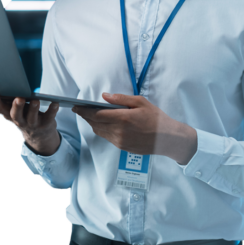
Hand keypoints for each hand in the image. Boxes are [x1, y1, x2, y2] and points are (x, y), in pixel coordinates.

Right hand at [0, 92, 60, 154]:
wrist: (39, 135)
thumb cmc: (21, 115)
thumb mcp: (7, 110)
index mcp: (9, 115)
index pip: (0, 109)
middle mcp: (20, 120)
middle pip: (16, 115)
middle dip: (16, 106)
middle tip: (18, 98)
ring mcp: (33, 123)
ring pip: (32, 117)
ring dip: (33, 109)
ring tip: (35, 100)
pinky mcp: (46, 123)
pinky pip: (50, 117)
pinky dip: (52, 110)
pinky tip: (55, 102)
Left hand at [72, 92, 186, 157]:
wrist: (167, 138)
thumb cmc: (156, 117)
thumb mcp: (140, 102)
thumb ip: (121, 99)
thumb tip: (104, 96)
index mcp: (123, 118)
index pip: (97, 114)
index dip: (84, 110)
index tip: (76, 106)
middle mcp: (119, 131)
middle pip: (95, 124)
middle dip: (85, 116)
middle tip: (79, 109)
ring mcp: (120, 141)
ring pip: (99, 131)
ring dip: (92, 123)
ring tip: (89, 115)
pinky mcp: (122, 147)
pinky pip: (107, 137)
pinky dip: (101, 130)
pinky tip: (102, 124)